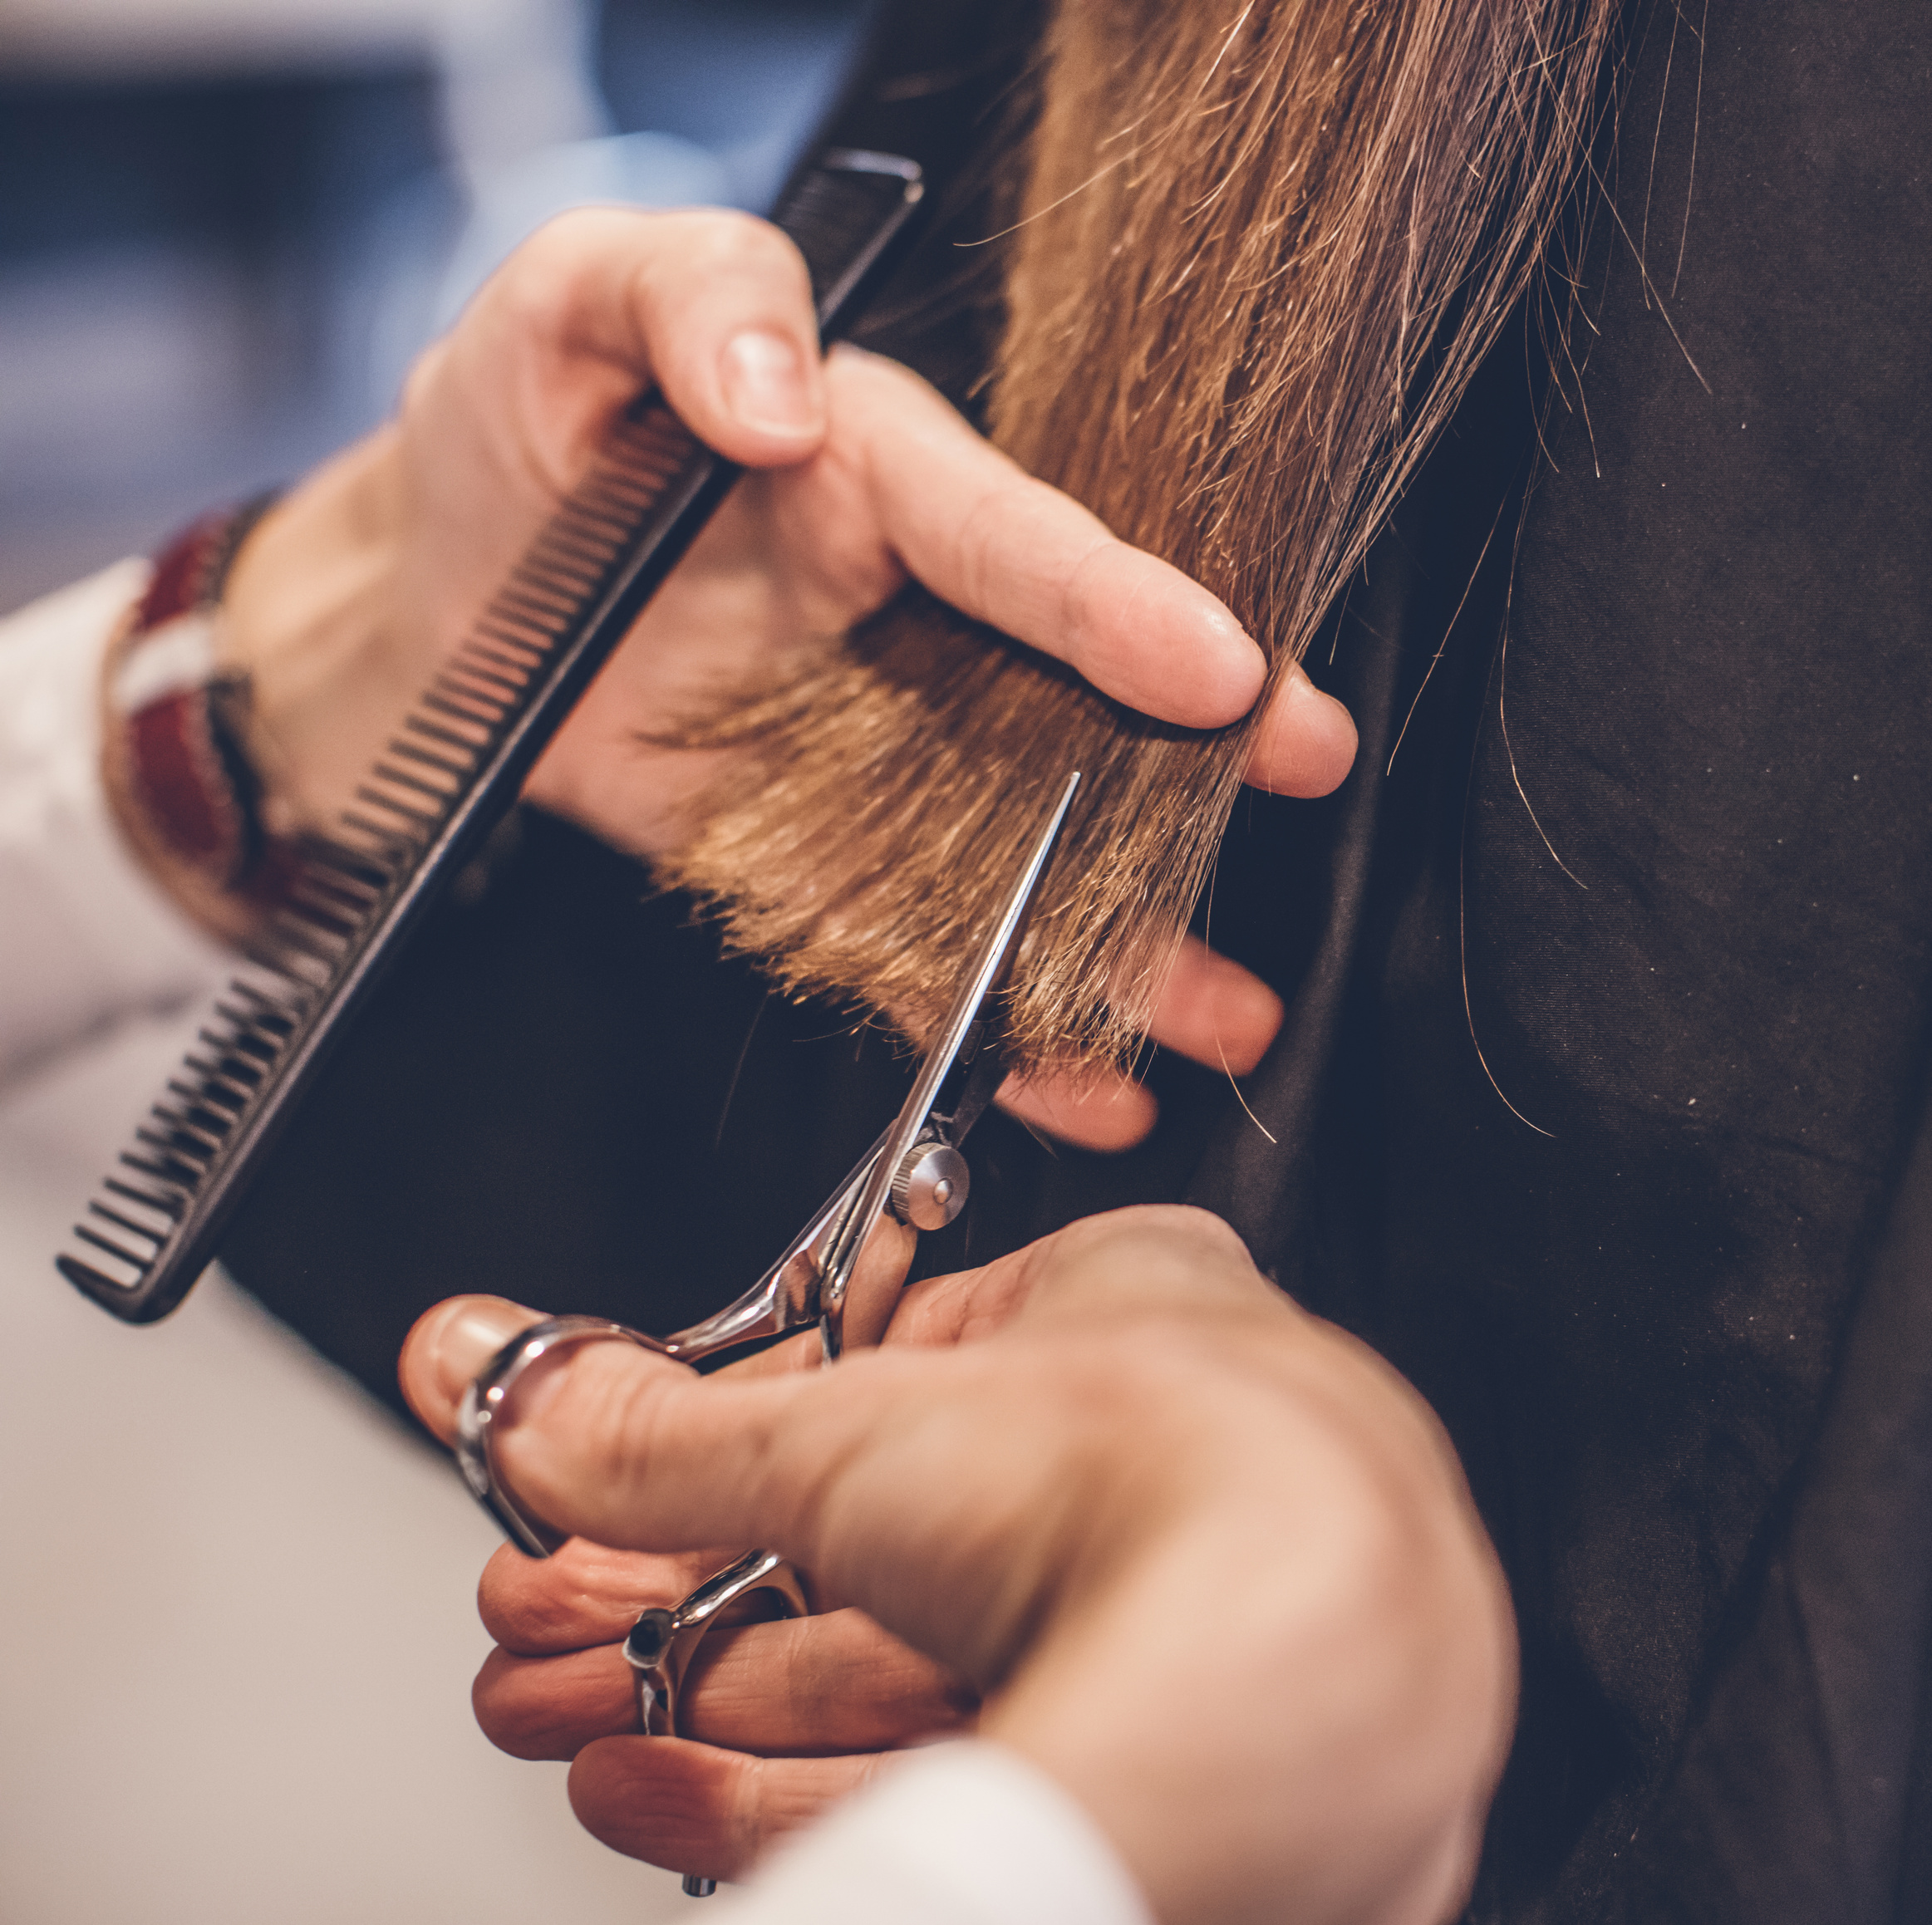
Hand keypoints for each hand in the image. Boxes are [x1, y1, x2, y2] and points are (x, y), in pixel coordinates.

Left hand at [216, 209, 1357, 1145]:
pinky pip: (920, 943)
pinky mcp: (819, 857)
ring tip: (1216, 1009)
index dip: (1119, 602)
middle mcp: (905, 619)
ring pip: (1024, 843)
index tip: (1224, 668)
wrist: (426, 605)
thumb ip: (687, 296)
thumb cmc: (517, 431)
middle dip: (1199, 748)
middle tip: (1306, 778)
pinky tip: (1074, 1076)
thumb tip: (778, 394)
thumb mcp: (569, 302)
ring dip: (1126, 929)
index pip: (1015, 536)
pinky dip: (994, 1016)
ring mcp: (875, 753)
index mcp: (872, 476)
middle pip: (1073, 692)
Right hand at [400, 1207, 1515, 1924]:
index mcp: (1130, 1316)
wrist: (1308, 1683)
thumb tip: (500, 1371)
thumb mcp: (840, 1428)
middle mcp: (1166, 1472)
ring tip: (564, 1714)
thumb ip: (654, 1425)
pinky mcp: (1155, 1770)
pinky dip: (785, 1787)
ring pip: (893, 1675)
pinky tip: (656, 1791)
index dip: (720, 1447)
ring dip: (702, 1700)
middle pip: (872, 1549)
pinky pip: (943, 1772)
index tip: (612, 1500)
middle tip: (551, 1625)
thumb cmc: (1168, 1482)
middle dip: (680, 1594)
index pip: (884, 1384)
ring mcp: (1170, 1632)